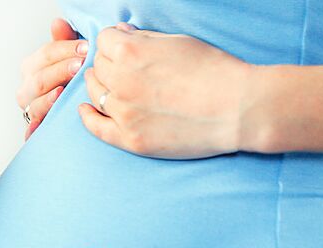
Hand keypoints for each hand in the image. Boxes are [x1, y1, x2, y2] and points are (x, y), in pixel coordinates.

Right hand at [17, 18, 87, 139]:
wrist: (66, 103)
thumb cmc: (68, 77)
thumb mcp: (68, 57)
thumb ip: (63, 40)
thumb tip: (58, 22)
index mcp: (32, 67)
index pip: (46, 55)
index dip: (65, 50)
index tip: (86, 48)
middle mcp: (27, 88)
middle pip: (40, 79)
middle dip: (60, 71)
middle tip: (80, 67)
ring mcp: (30, 108)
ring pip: (35, 103)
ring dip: (48, 99)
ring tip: (62, 92)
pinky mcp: (35, 127)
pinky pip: (31, 131)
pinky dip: (32, 131)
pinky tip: (38, 127)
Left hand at [79, 24, 253, 158]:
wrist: (237, 109)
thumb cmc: (214, 70)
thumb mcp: (178, 41)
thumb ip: (143, 38)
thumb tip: (119, 34)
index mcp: (131, 51)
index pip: (104, 41)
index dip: (115, 42)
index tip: (123, 48)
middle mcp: (121, 81)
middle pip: (98, 66)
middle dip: (108, 63)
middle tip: (123, 68)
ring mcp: (123, 112)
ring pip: (95, 93)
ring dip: (100, 85)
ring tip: (110, 84)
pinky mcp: (130, 138)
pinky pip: (96, 126)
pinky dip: (88, 116)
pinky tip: (85, 109)